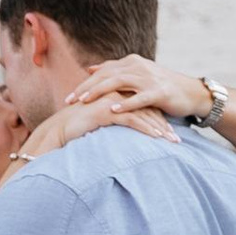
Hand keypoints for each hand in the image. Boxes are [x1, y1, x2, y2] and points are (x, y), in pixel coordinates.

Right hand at [19, 80, 176, 156]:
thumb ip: (112, 120)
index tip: (169, 131)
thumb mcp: (99, 122)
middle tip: (177, 138)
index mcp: (115, 93)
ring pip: (143, 114)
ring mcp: (112, 100)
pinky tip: (158, 138)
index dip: (157, 118)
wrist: (58, 129)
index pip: (142, 105)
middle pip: (147, 108)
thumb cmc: (76, 129)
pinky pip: (133, 120)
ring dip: (160, 129)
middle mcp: (115, 93)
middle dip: (164, 124)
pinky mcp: (107, 110)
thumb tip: (125, 130)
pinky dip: (148, 129)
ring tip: (173, 141)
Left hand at [64, 54, 213, 124]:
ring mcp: (149, 78)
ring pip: (118, 83)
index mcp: (131, 63)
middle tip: (68, 101)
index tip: (67, 97)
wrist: (192, 92)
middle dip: (85, 88)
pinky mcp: (159, 92)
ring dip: (99, 92)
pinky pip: (139, 97)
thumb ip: (114, 71)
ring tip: (84, 103)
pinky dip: (125, 103)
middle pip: (106, 76)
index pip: (102, 72)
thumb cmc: (162, 87)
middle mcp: (138, 67)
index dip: (84, 84)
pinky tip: (112, 110)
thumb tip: (90, 68)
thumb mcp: (137, 76)